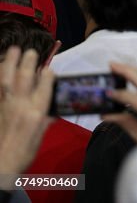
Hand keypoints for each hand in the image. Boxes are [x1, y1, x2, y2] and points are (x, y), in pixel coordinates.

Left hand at [0, 47, 53, 178]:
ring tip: (13, 49)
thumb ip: (47, 117)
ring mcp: (5, 105)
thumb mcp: (41, 135)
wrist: (1, 164)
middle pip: (24, 77)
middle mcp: (20, 105)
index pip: (44, 86)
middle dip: (28, 62)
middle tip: (31, 51)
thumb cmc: (24, 152)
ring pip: (6, 79)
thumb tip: (54, 106)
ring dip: (10, 62)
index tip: (49, 68)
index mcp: (36, 112)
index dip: (48, 74)